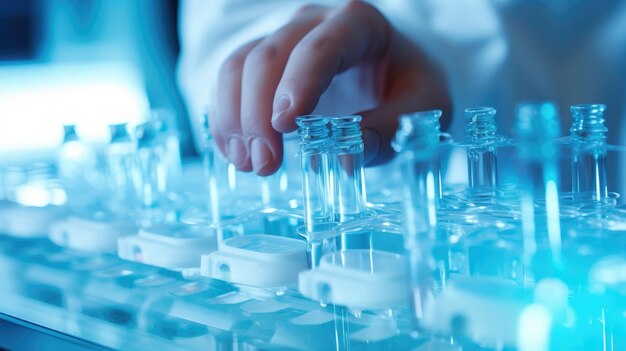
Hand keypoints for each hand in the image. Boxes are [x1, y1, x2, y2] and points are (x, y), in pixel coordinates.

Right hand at [212, 0, 450, 175]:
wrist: (397, 75)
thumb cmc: (411, 86)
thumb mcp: (422, 108)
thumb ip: (390, 129)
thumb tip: (345, 156)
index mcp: (359, 25)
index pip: (321, 47)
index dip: (299, 84)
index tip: (287, 126)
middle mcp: (313, 24)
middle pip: (269, 56)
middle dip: (258, 113)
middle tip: (265, 164)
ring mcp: (284, 39)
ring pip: (239, 66)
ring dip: (235, 118)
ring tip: (247, 164)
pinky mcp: (265, 63)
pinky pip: (230, 81)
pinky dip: (226, 118)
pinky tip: (236, 154)